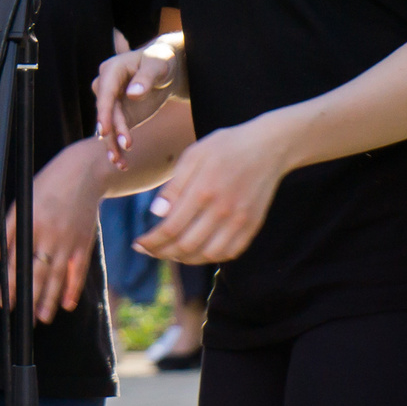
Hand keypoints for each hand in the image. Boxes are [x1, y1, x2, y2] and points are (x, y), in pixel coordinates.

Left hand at [10, 137, 108, 322]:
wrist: (83, 174)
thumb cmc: (47, 187)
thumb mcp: (22, 203)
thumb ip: (9, 230)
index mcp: (30, 224)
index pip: (17, 261)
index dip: (10, 283)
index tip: (5, 302)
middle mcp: (49, 235)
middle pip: (37, 273)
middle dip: (29, 298)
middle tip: (24, 318)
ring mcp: (69, 240)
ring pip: (57, 276)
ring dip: (49, 299)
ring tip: (42, 318)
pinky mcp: (84, 242)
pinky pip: (78, 271)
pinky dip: (73, 288)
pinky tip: (67, 304)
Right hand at [95, 32, 184, 163]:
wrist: (166, 67)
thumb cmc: (162, 60)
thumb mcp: (158, 64)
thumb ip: (146, 77)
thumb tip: (132, 94)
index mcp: (112, 70)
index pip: (105, 92)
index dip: (104, 112)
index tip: (105, 131)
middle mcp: (106, 87)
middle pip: (106, 112)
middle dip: (112, 132)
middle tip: (124, 147)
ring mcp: (111, 102)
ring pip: (107, 126)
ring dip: (112, 145)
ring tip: (120, 163)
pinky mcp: (119, 115)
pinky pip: (115, 133)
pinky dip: (118, 148)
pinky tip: (123, 164)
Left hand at [136, 116, 291, 264]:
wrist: (269, 146)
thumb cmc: (226, 147)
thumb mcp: (194, 155)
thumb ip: (174, 186)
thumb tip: (157, 214)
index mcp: (203, 190)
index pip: (170, 229)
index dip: (151, 242)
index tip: (138, 244)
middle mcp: (222, 210)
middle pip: (186, 246)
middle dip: (162, 253)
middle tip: (148, 251)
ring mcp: (240, 221)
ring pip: (207, 255)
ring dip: (184, 259)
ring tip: (169, 252)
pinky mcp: (253, 226)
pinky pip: (229, 253)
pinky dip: (209, 257)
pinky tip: (196, 251)